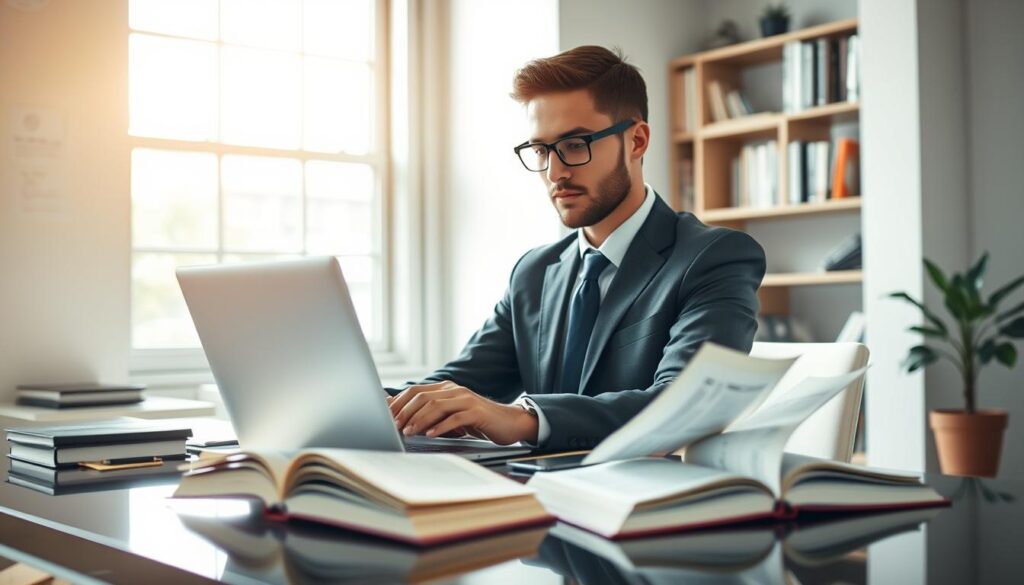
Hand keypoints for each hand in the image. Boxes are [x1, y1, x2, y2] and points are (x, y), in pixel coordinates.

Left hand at [387, 381, 537, 445]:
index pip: (415, 391)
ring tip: (409, 432)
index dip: (399, 403)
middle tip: (394, 426)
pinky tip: (431, 435)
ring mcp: (466, 399)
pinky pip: (455, 418)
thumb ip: (430, 413)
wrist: (509, 422)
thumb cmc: (477, 421)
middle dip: (405, 412)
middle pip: (423, 397)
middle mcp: (455, 390)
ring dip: (419, 420)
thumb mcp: (450, 416)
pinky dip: (440, 427)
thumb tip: (401, 416)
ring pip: (436, 406)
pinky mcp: (477, 412)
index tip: (386, 416)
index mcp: (446, 388)